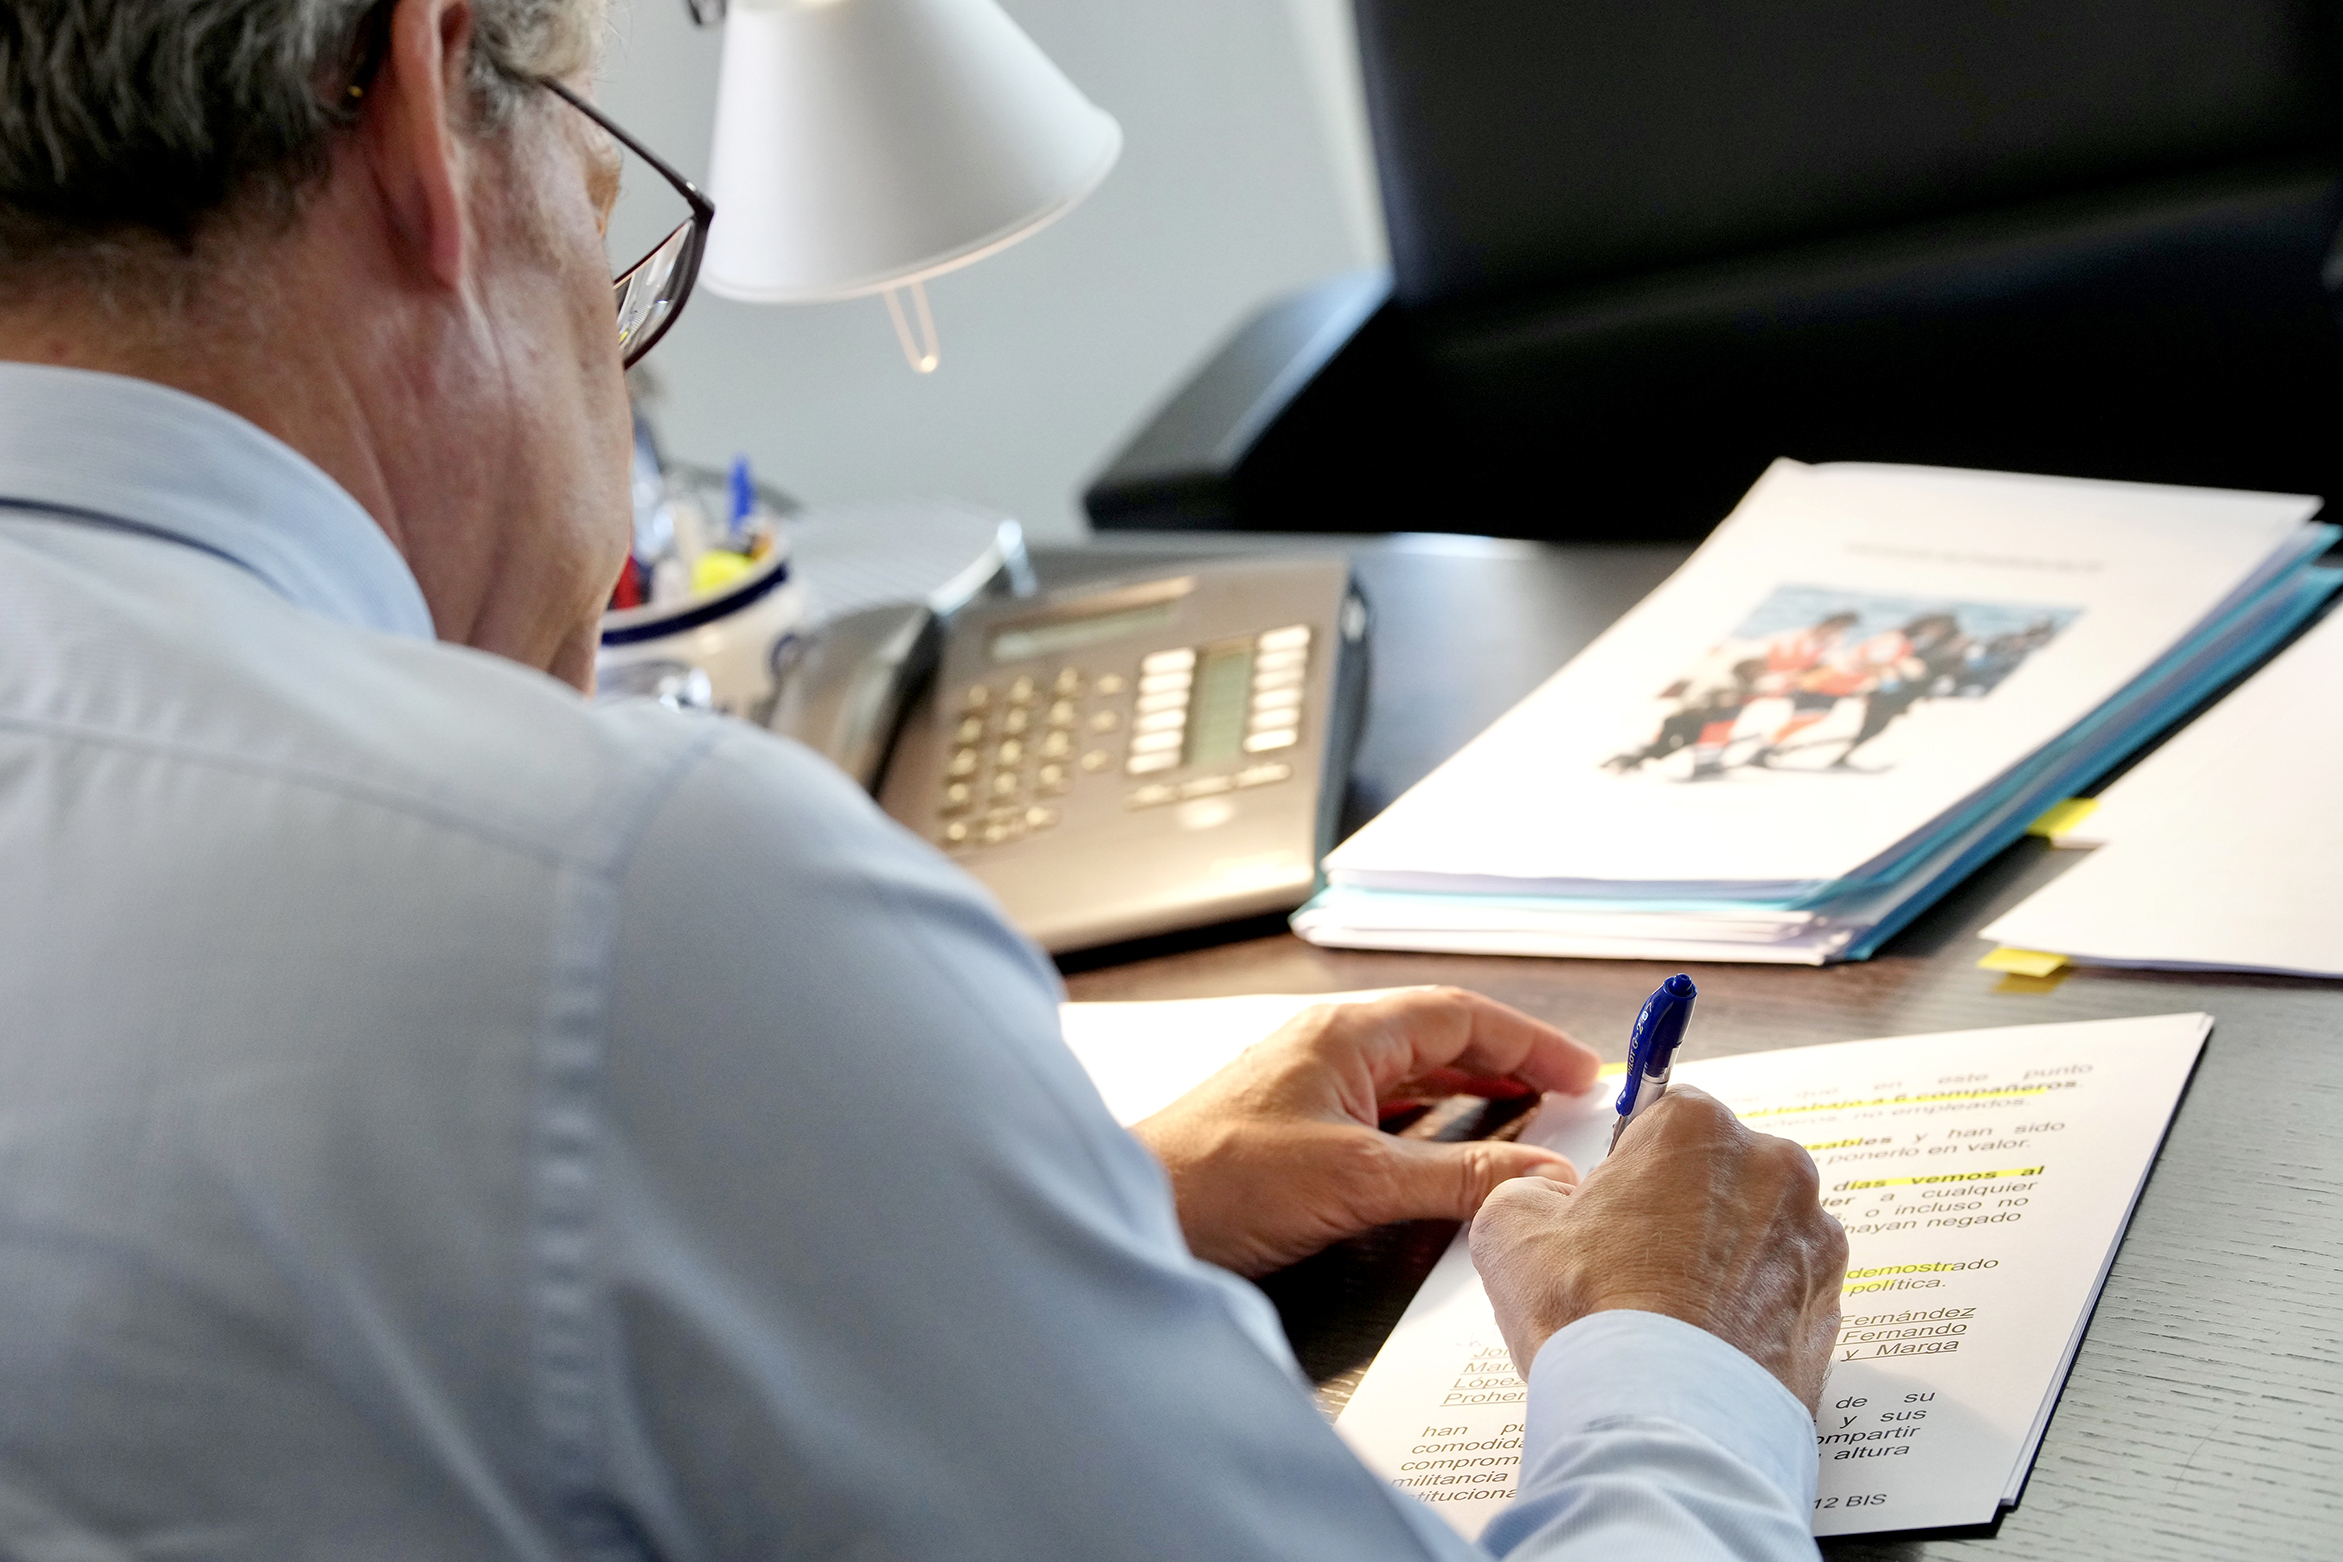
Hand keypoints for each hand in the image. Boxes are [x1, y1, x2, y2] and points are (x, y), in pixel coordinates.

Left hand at [1131, 988, 1601, 1277]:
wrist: (1138, 1218)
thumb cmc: (1220, 1179)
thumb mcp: (1358, 1180)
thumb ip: (1459, 1179)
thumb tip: (1541, 1176)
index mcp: (1346, 1034)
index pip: (1460, 1015)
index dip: (1529, 1042)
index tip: (1581, 1074)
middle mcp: (1329, 1047)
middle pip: (1440, 1038)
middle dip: (1509, 1063)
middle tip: (1567, 1098)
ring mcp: (1310, 1086)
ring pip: (1412, 1075)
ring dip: (1472, 1092)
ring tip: (1527, 1118)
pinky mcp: (1296, 1129)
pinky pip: (1384, 1111)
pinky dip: (1431, 1125)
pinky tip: (1450, 1152)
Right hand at [1469, 1085, 1847, 1411]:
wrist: (1664, 1422)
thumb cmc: (1592, 1315)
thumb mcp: (1510, 1226)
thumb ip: (1531, 1186)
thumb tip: (1553, 1195)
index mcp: (1698, 1127)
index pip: (1659, 1120)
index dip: (1625, 1169)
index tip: (1608, 1211)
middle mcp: (1772, 1167)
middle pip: (1716, 1174)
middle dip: (1681, 1210)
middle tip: (1631, 1269)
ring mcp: (1813, 1241)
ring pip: (1756, 1234)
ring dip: (1722, 1261)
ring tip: (1671, 1318)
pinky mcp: (1833, 1308)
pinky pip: (1783, 1294)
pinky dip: (1752, 1312)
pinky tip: (1706, 1347)